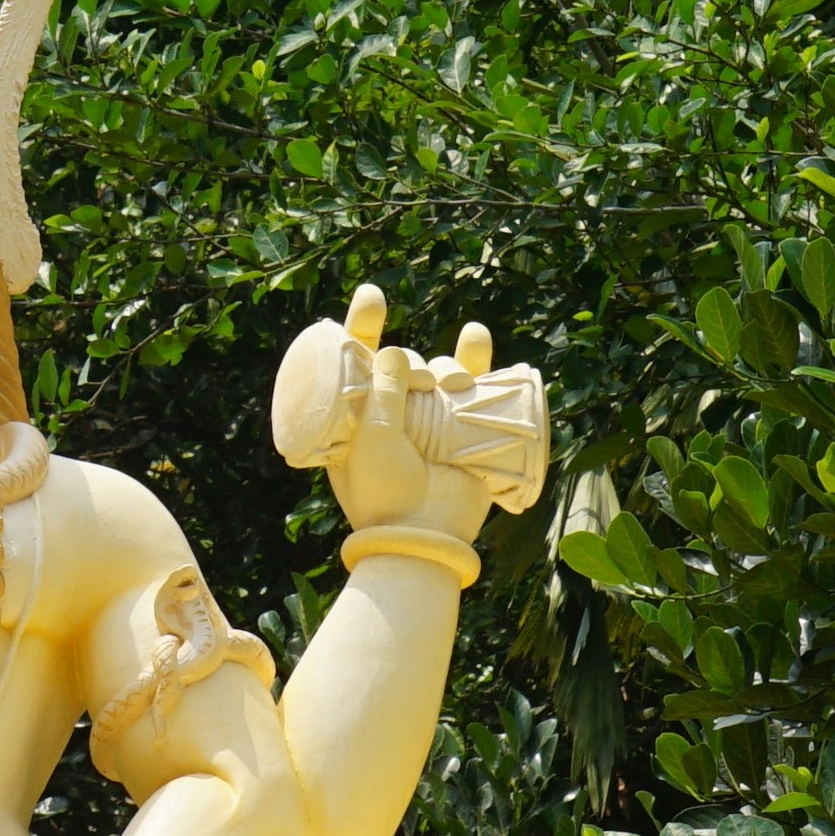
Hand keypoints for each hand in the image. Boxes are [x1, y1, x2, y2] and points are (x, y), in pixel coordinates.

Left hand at [280, 286, 549, 542]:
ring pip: (441, 373)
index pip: (358, 362)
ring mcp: (432, 422)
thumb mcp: (371, 438)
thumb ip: (382, 392)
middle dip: (417, 363)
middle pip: (406, 364)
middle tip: (424, 384)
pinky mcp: (465, 432)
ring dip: (449, 366)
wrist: (423, 538)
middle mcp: (395, 414)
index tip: (374, 297)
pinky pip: (475, 389)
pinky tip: (475, 336)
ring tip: (452, 383)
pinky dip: (476, 360)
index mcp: (359, 416)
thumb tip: (396, 350)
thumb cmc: (384, 493)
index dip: (364, 325)